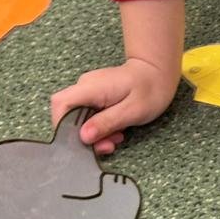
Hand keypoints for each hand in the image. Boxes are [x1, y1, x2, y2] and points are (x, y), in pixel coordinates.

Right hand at [49, 57, 178, 155]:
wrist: (158, 72)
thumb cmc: (150, 89)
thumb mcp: (132, 110)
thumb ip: (107, 122)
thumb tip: (83, 137)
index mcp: (91, 87)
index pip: (61, 104)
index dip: (62, 125)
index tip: (80, 142)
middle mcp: (85, 87)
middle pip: (69, 115)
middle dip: (85, 136)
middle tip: (107, 145)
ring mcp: (89, 91)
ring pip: (79, 119)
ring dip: (95, 134)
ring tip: (116, 138)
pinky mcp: (94, 97)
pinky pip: (88, 116)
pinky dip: (100, 128)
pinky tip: (116, 131)